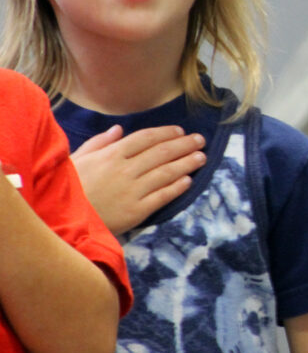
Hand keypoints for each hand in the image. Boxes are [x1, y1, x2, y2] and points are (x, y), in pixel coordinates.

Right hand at [72, 125, 205, 233]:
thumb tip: (119, 130)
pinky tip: (189, 181)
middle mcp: (125, 170)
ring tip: (202, 157)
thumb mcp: (77, 160)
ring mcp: (132, 191)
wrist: (60, 222)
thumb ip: (99, 143)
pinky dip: (177, 187)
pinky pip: (162, 196)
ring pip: (166, 173)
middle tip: (201, 140)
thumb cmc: (66, 189)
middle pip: (161, 153)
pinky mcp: (136, 212)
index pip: (146, 139)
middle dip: (184, 145)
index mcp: (111, 155)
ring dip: (187, 163)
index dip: (166, 133)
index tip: (180, 131)